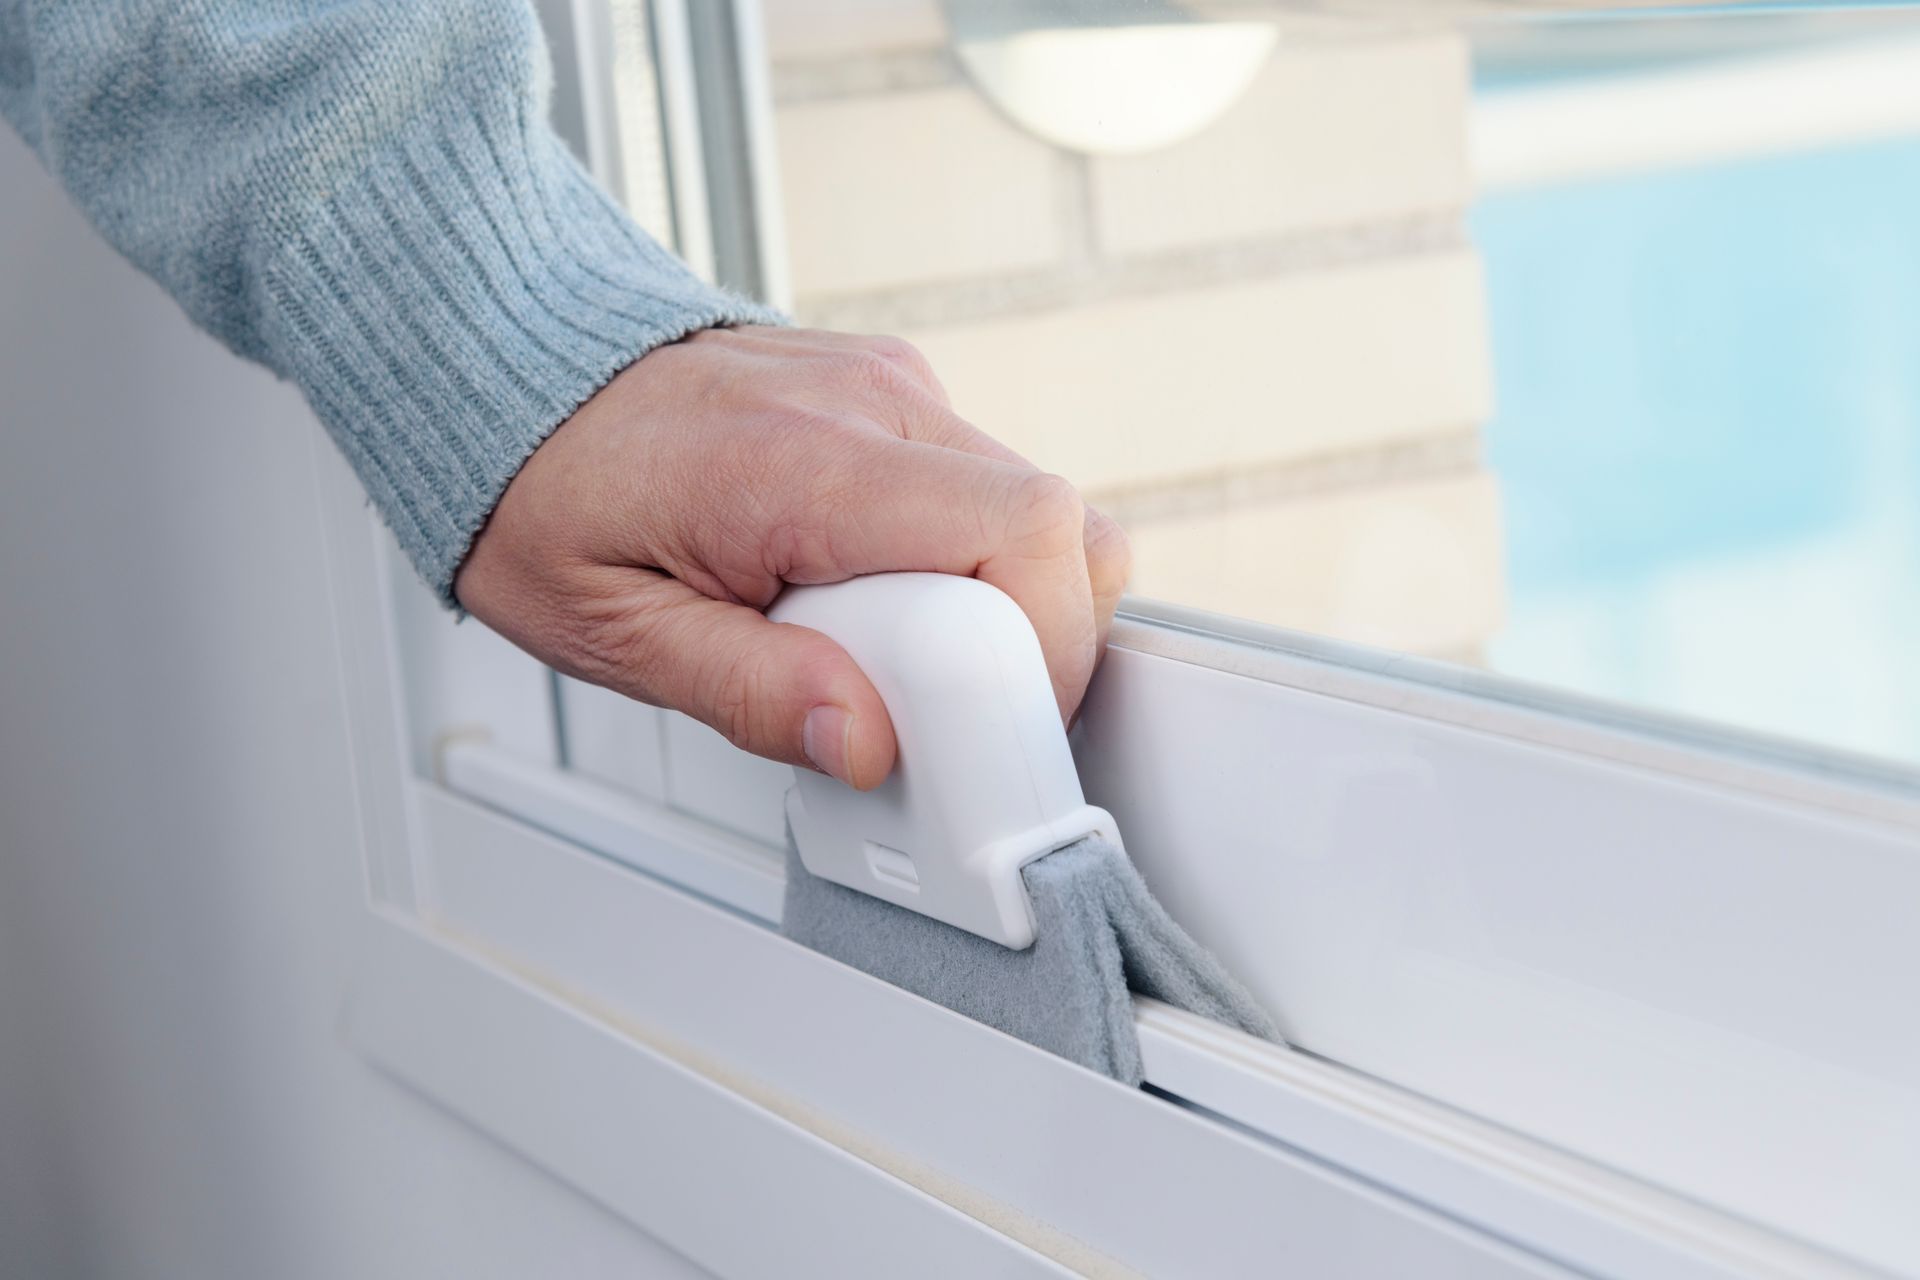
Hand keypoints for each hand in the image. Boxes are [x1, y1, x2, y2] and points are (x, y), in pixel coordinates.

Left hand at [455, 326, 1130, 789]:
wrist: (513, 373)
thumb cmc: (549, 494)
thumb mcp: (615, 631)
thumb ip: (751, 691)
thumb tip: (868, 741)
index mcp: (800, 459)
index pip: (1020, 532)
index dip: (1043, 650)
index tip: (981, 730)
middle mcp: (869, 400)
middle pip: (1057, 526)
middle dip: (1027, 644)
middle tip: (919, 697)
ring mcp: (893, 384)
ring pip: (1035, 512)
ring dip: (991, 605)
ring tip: (876, 638)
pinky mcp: (899, 393)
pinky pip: (984, 491)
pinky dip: (960, 563)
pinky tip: (867, 586)